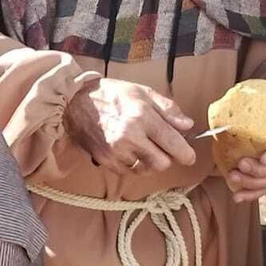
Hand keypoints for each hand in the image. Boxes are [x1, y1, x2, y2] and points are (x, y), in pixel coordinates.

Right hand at [65, 79, 195, 172]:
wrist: (75, 102)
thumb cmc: (112, 94)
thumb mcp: (143, 92)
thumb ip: (168, 109)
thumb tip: (188, 126)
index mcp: (141, 117)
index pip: (172, 143)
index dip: (185, 153)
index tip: (189, 156)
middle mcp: (129, 137)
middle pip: (162, 163)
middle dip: (166, 157)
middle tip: (162, 147)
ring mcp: (116, 152)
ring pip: (147, 170)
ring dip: (150, 161)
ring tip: (143, 146)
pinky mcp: (106, 161)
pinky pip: (130, 172)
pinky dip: (134, 164)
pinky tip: (130, 150)